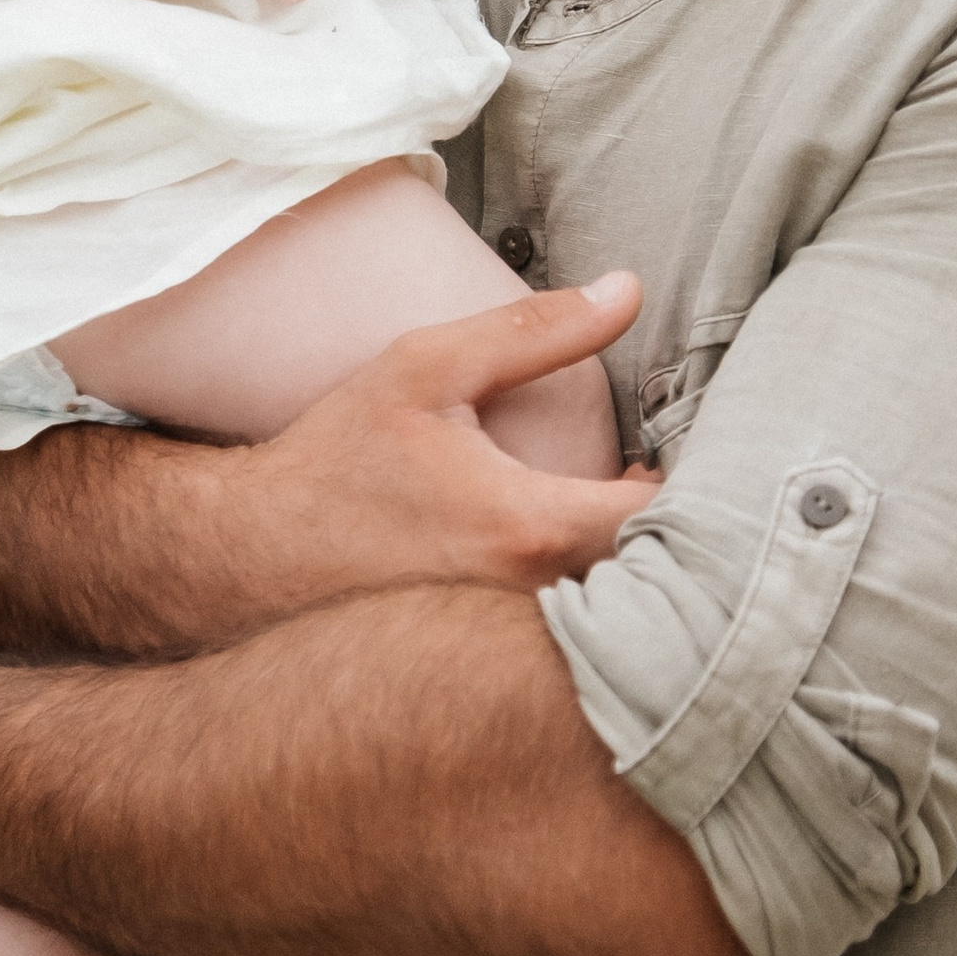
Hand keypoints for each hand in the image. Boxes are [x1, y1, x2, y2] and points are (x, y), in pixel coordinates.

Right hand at [222, 272, 660, 616]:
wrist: (255, 554)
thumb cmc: (337, 460)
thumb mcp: (426, 367)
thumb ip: (535, 330)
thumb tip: (628, 291)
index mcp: (529, 523)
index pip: (668, 514)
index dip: (701, 479)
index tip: (685, 447)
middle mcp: (533, 598)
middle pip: (660, 578)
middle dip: (683, 531)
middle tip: (673, 481)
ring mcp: (512, 642)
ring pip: (624, 616)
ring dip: (644, 570)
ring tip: (639, 519)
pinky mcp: (493, 664)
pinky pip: (580, 642)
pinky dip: (602, 605)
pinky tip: (586, 563)